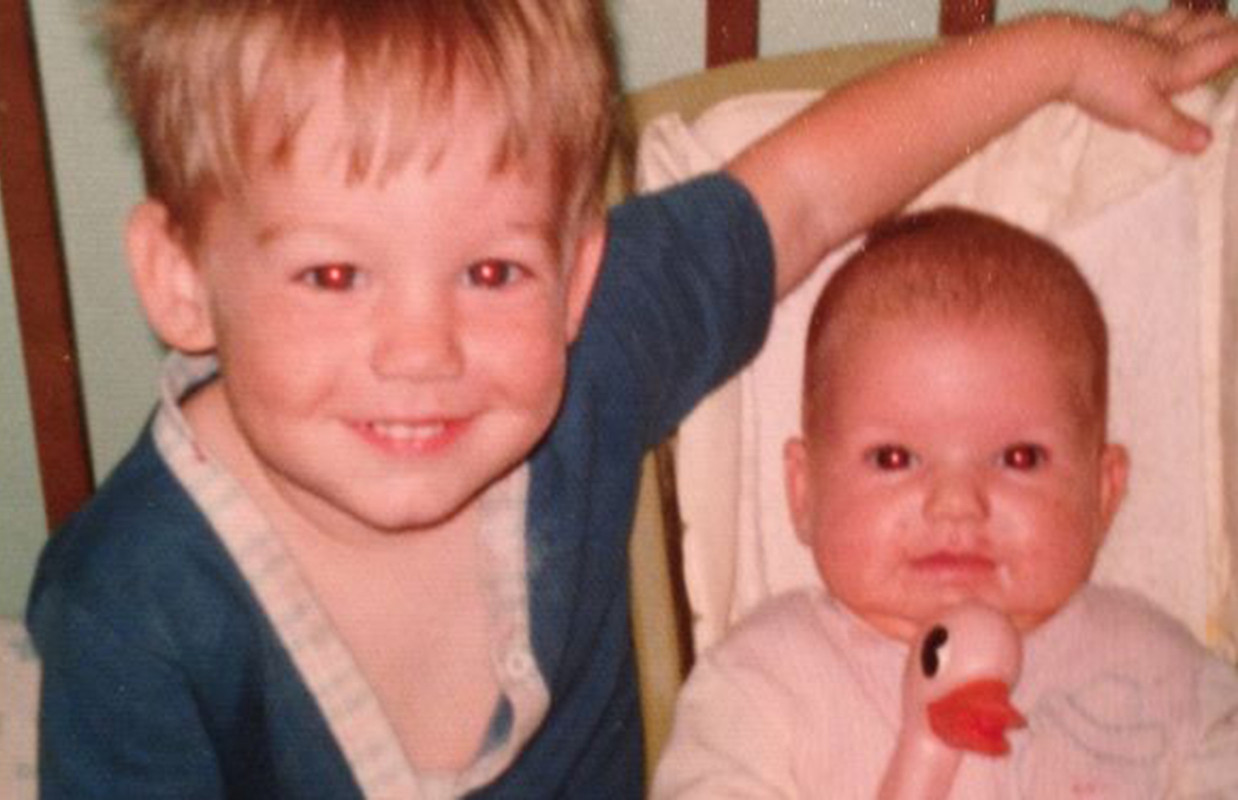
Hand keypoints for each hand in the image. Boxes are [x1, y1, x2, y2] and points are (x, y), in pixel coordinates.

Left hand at [1063, 8, 1237, 151]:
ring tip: (1196, 19)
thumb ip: (1174, 127)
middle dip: (1222, 27)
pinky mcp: (1106, 31)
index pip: (1221, 48)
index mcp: (1176, 63)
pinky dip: (1143, 20)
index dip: (1237, 46)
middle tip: (1230, 30)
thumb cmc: (1103, 84)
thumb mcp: (1143, 113)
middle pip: (1202, 26)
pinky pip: (1132, 20)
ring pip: (1172, 18)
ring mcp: (1133, 34)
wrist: (1058, 54)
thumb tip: (1206, 142)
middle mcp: (1160, 43)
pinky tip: (1139, 20)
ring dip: (1189, 17)